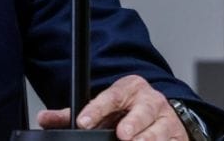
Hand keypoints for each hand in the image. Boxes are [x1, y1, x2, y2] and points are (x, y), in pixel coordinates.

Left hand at [37, 74, 189, 140]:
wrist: (162, 115)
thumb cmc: (129, 111)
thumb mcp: (104, 107)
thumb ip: (75, 114)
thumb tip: (45, 119)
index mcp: (130, 88)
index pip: (113, 95)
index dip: (97, 108)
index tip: (83, 121)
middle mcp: (151, 101)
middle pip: (144, 110)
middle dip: (133, 123)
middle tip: (122, 134)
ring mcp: (167, 119)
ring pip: (159, 129)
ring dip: (148, 139)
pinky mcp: (178, 136)